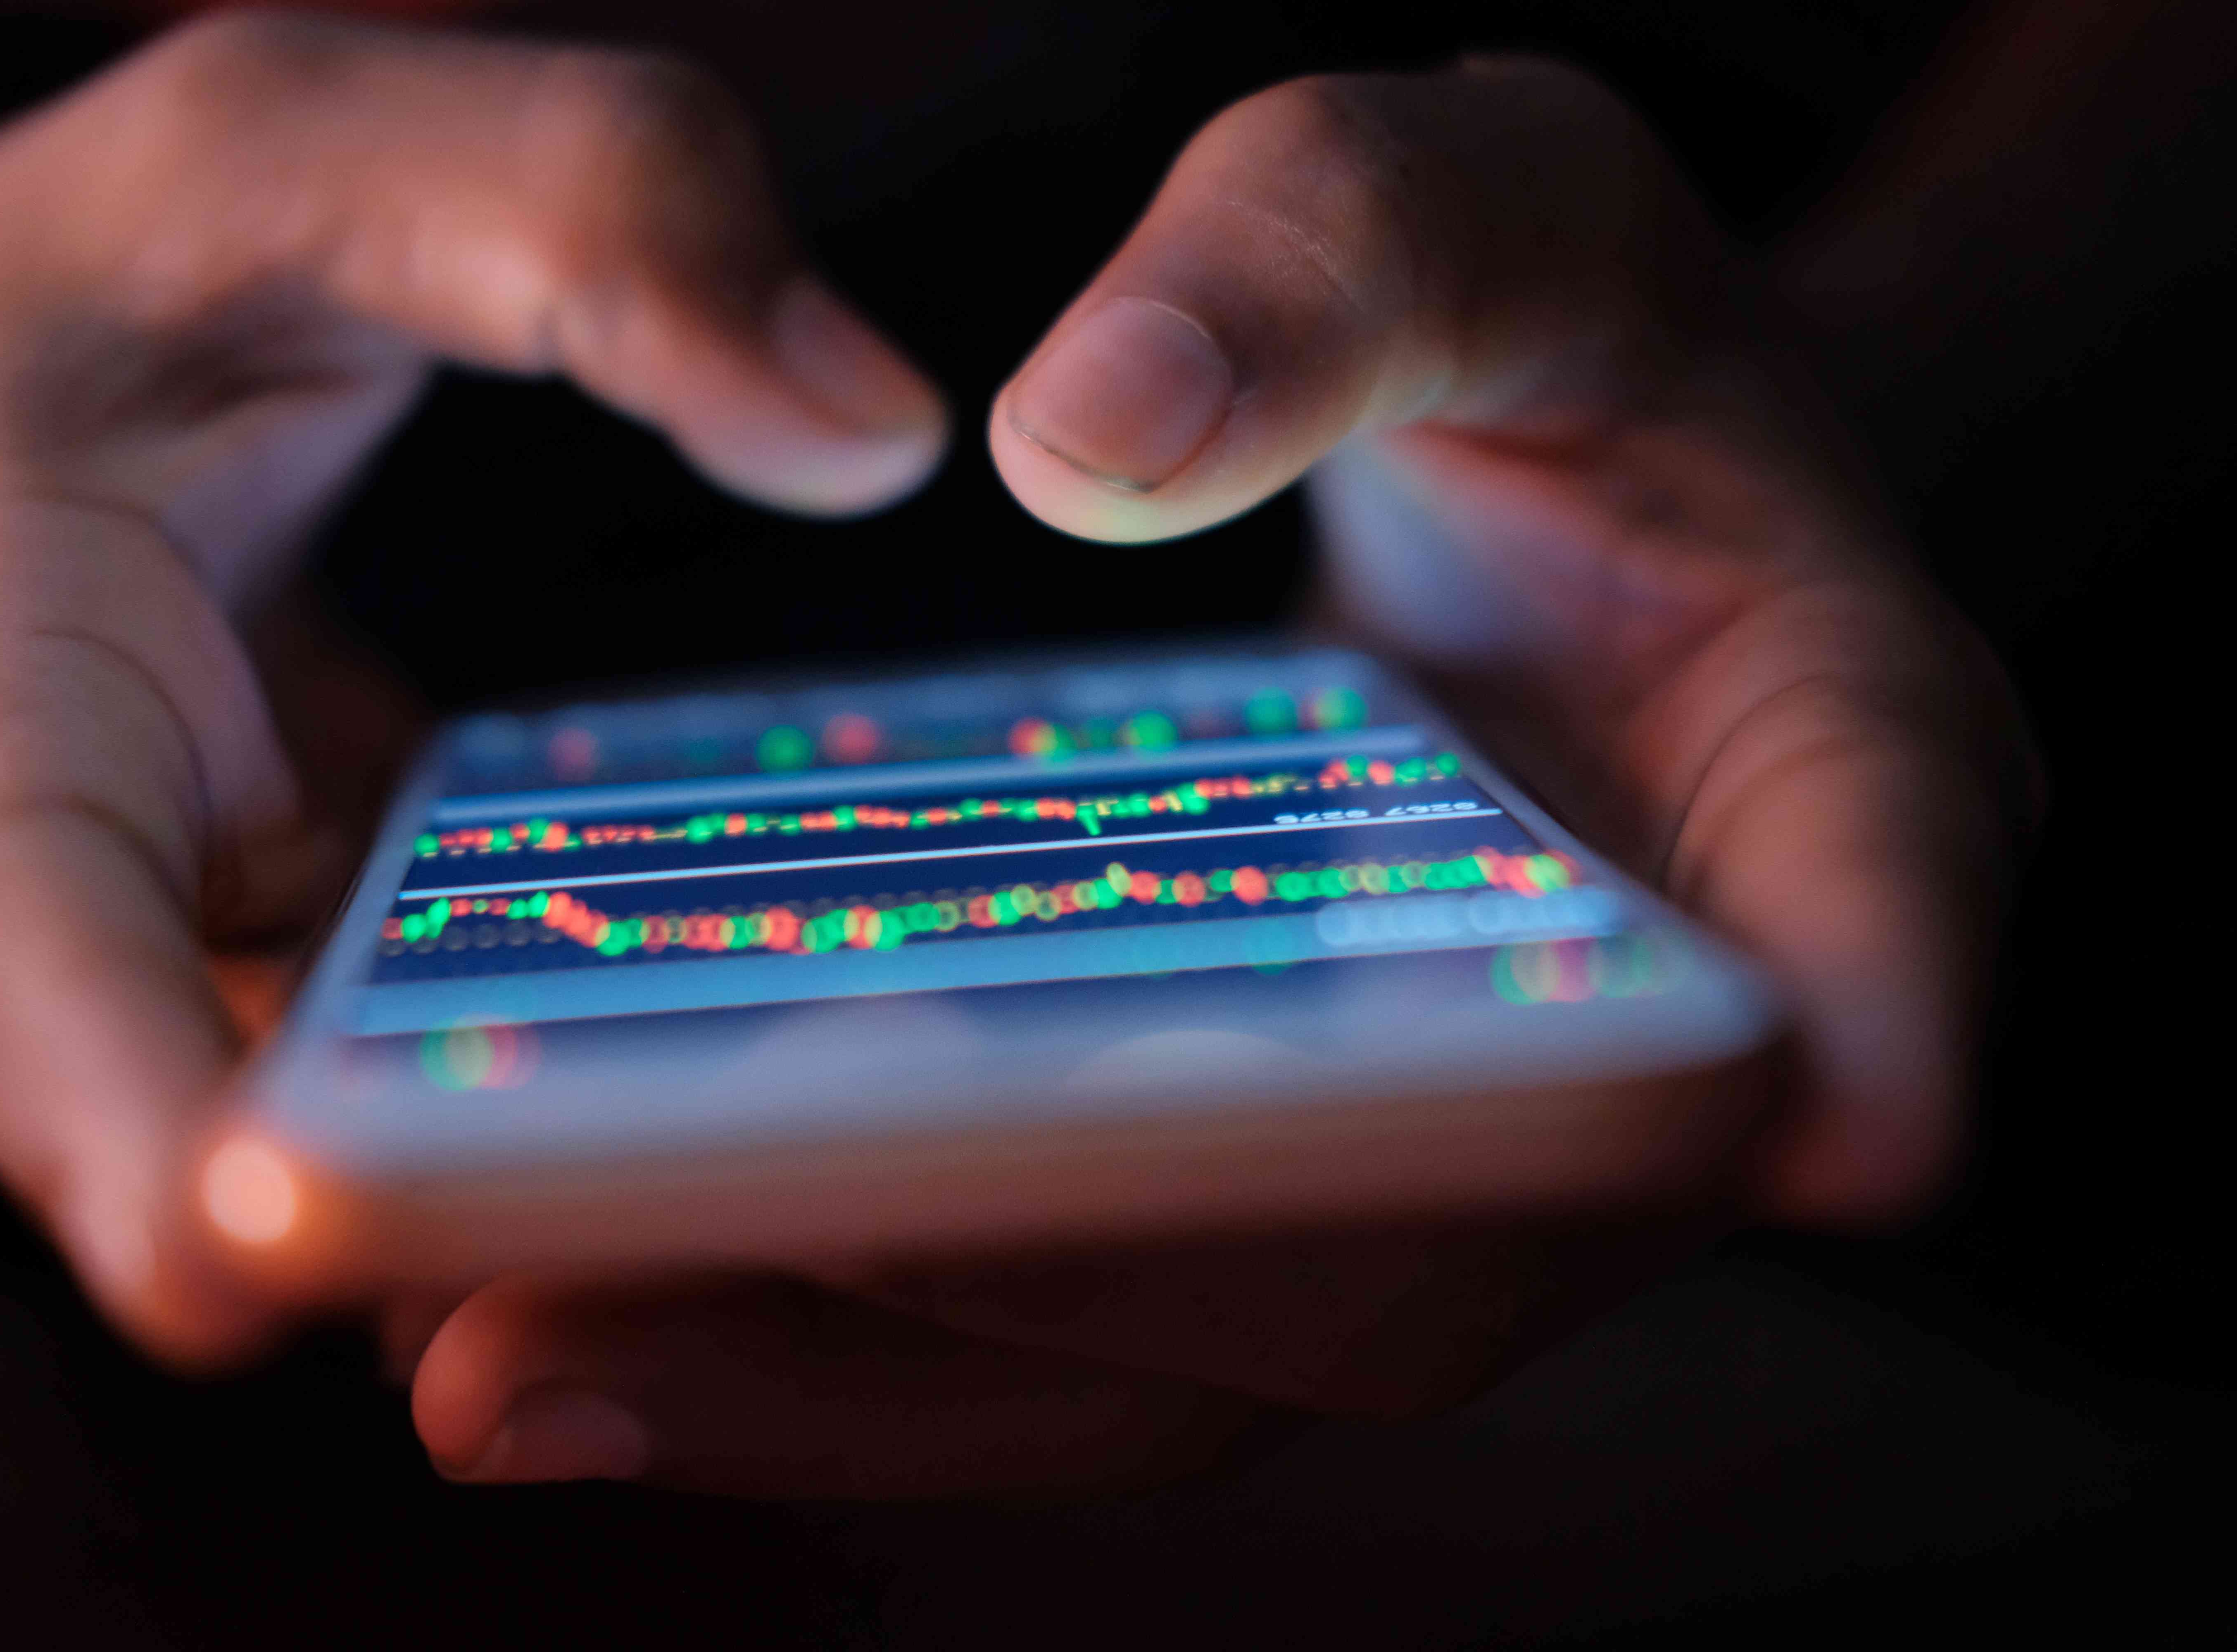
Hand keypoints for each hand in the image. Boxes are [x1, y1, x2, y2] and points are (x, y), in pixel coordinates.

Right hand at [0, 13, 944, 1362]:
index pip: (1, 949)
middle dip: (430, 1239)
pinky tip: (813, 1094)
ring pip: (352, 1153)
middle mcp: (76, 903)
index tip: (255, 1259)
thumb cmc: (102, 275)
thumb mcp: (306, 157)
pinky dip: (608, 1105)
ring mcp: (203, 968)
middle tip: (694, 1261)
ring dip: (559, 1210)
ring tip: (817, 1193)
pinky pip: (445, 1088)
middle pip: (199, 1147)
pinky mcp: (315, 979)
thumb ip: (577, 216)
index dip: (110, 1122)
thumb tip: (860, 432)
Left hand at [411, 61, 2036, 1494]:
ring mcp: (1458, 1127)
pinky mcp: (1297, 1147)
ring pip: (1216, 1352)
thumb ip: (1328, 266)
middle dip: (1056, 1313)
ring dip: (876, 1383)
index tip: (1741, 1122)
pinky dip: (873, 1327)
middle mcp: (1662, 1024)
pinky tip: (619, 1294)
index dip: (1780, 1063)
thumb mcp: (1476, 201)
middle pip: (1411, 1266)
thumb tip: (1095, 438)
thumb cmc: (1558, 314)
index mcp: (1826, 771)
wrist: (1535, 437)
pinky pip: (1106, 1307)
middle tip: (637, 1313)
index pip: (1856, 944)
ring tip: (526, 1360)